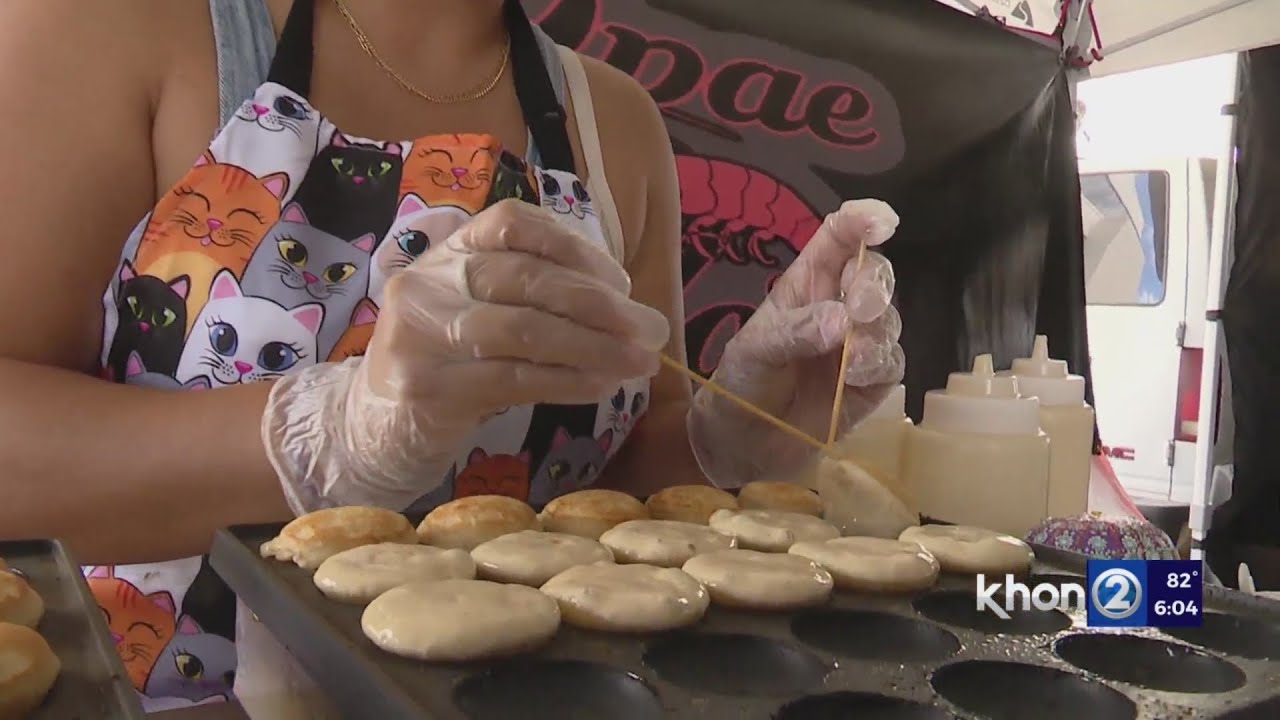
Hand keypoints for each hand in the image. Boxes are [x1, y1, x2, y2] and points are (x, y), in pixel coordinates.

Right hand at [262, 200, 669, 512]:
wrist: (375, 427)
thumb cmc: (450, 363)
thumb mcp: (484, 314)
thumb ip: (542, 300)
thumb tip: (634, 314)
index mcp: (448, 252)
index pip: (512, 224)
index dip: (573, 247)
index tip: (621, 283)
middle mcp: (429, 282)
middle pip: (525, 279)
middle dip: (599, 305)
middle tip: (651, 330)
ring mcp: (421, 334)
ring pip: (523, 330)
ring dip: (593, 346)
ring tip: (639, 362)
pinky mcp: (428, 388)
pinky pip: (513, 379)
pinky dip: (566, 381)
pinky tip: (601, 386)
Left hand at [688, 199, 904, 486]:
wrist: (744, 445)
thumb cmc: (742, 383)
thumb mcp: (754, 351)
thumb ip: (794, 332)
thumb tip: (843, 321)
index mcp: (807, 283)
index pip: (840, 236)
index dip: (863, 220)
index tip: (881, 223)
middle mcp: (839, 305)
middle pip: (875, 274)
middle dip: (874, 285)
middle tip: (859, 309)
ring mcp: (860, 343)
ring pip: (889, 319)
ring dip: (875, 334)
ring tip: (848, 360)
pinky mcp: (874, 381)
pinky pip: (892, 362)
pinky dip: (878, 365)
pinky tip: (854, 377)